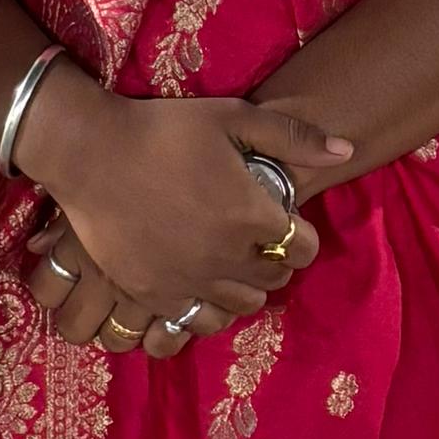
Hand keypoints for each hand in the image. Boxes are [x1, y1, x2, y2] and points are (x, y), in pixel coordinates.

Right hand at [19, 86, 345, 357]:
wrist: (90, 153)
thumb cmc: (164, 129)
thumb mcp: (233, 117)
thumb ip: (293, 137)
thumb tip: (348, 150)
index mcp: (251, 215)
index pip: (304, 247)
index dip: (300, 235)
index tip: (284, 222)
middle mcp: (226, 257)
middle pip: (275, 279)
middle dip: (275, 261)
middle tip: (258, 241)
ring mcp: (188, 281)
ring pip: (241, 306)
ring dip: (245, 288)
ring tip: (231, 264)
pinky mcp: (154, 295)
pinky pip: (197, 321)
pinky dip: (207, 307)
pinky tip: (200, 283)